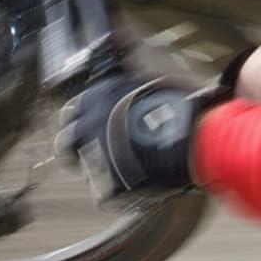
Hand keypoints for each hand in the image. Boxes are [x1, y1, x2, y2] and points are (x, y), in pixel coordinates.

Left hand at [56, 73, 200, 203]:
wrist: (195, 137)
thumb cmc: (180, 107)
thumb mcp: (146, 84)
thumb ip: (123, 90)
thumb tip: (119, 65)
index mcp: (96, 98)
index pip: (70, 113)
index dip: (79, 124)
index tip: (87, 130)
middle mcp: (88, 126)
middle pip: (65, 145)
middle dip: (74, 153)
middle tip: (91, 158)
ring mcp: (95, 156)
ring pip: (85, 171)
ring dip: (101, 172)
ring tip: (127, 170)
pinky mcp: (106, 185)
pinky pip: (104, 195)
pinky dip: (118, 194)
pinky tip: (136, 185)